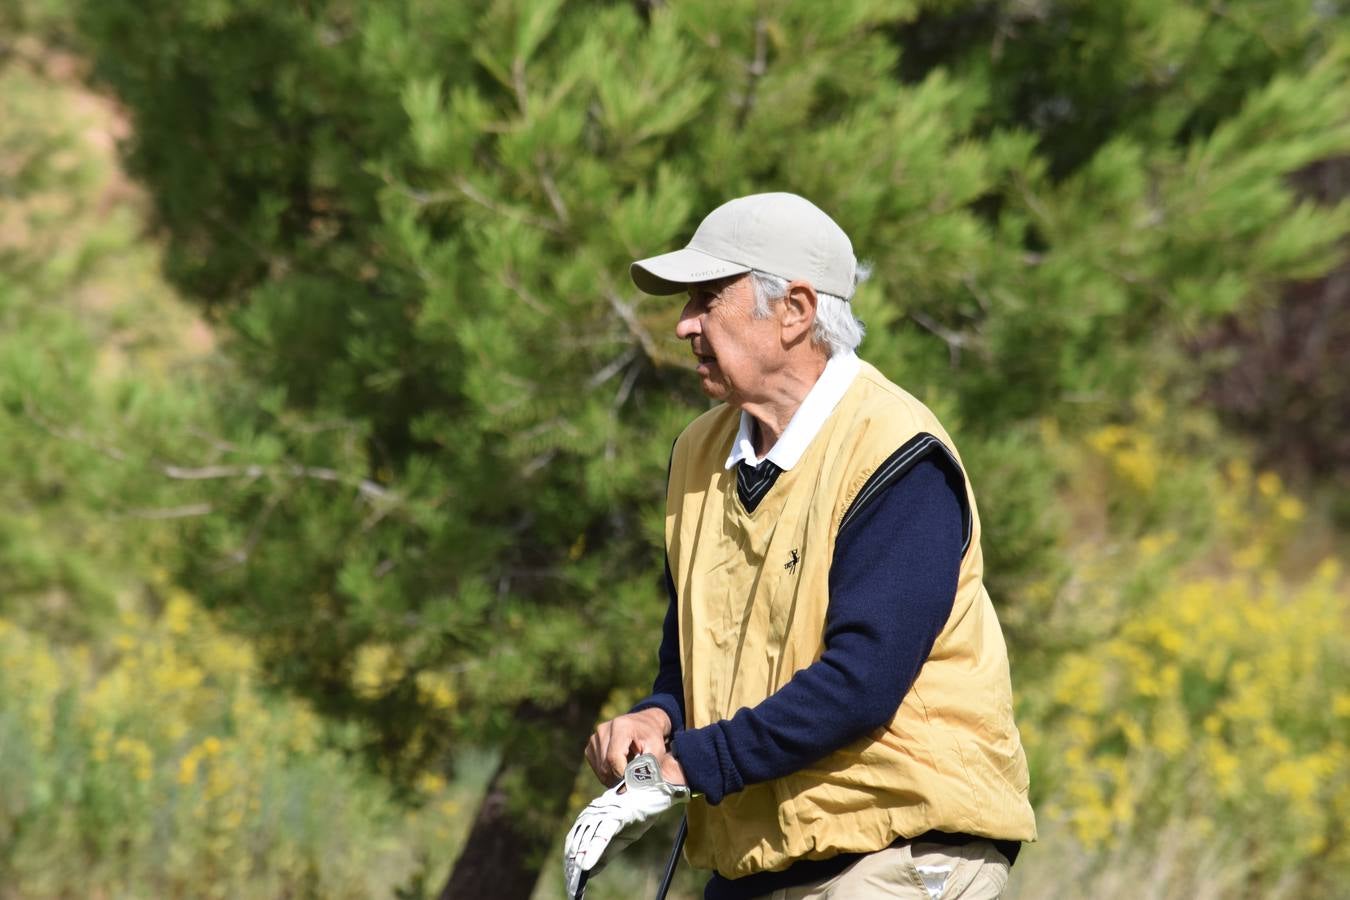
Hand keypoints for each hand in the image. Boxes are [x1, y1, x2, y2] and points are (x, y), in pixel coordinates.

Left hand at [563, 753, 688, 898]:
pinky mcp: (617, 815)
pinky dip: (593, 852)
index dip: (570, 856)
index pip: (576, 836)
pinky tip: (586, 867)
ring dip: (579, 860)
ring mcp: (605, 813)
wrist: (656, 791)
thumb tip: (589, 872)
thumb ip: (604, 852)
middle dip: (572, 862)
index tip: (568, 874)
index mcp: (594, 814)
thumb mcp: (620, 836)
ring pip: (587, 839)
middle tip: (570, 881)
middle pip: (578, 839)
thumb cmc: (639, 812)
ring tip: (575, 877)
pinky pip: (601, 836)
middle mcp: (595, 811)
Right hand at [585, 707, 670, 785]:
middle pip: (605, 765)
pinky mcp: (591, 746)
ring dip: (614, 776)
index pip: (614, 757)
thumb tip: (633, 785)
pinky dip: (608, 773)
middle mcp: (604, 729)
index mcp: (621, 726)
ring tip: (627, 768)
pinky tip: (619, 765)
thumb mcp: (657, 749)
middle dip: (619, 777)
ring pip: (600, 769)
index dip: (622, 774)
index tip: (633, 781)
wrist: (644, 724)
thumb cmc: (651, 738)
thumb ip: (647, 766)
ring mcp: (595, 737)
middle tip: (633, 777)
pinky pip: (596, 768)